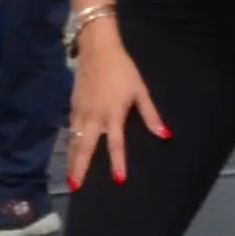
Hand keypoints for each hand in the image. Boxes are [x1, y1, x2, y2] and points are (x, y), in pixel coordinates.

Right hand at [62, 16, 164, 189]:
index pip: (115, 144)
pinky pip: (71, 129)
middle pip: (85, 147)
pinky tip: (70, 151)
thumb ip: (151, 115)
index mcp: (113, 114)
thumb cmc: (123, 69)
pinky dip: (70, 143)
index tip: (119, 180)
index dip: (118, 163)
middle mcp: (94, 116)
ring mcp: (80, 111)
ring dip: (72, 159)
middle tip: (75, 187)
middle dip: (79, 168)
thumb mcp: (140, 90)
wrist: (97, 49)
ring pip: (74, 140)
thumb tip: (164, 134)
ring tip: (70, 176)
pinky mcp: (72, 105)